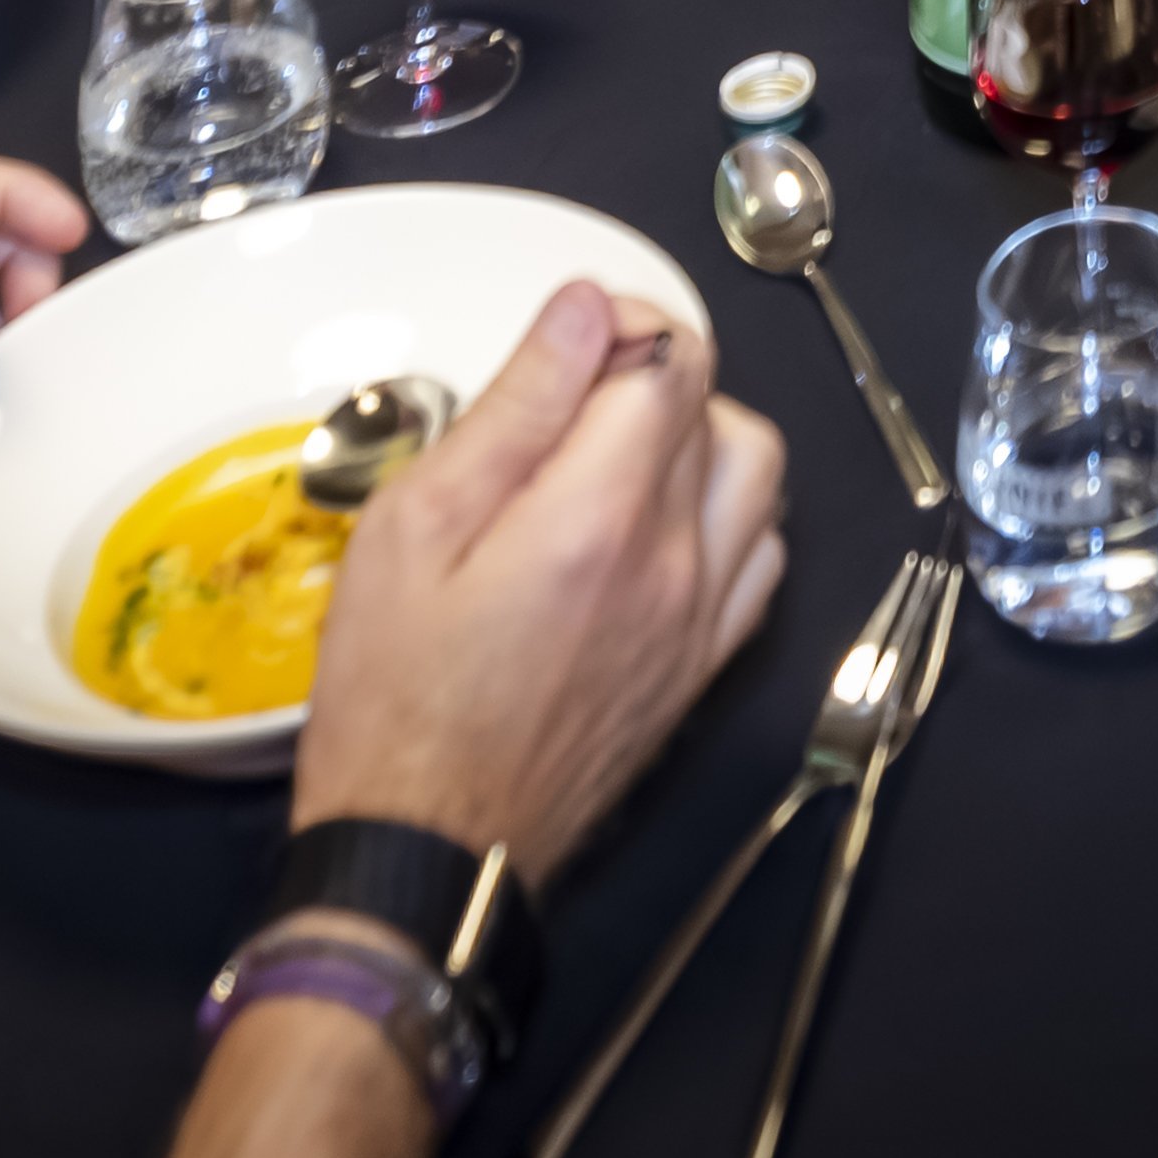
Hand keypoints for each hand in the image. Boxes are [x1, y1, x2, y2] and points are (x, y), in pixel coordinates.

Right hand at [292, 282, 785, 869]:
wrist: (426, 846)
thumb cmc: (397, 699)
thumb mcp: (413, 529)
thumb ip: (515, 408)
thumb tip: (584, 311)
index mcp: (597, 519)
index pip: (667, 360)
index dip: (619, 325)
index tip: (564, 340)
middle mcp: (675, 564)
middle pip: (713, 406)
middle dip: (645, 375)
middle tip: (563, 401)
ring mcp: (702, 618)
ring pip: (756, 471)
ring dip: (697, 436)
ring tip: (610, 454)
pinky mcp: (704, 662)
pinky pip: (760, 552)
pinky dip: (725, 513)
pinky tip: (654, 523)